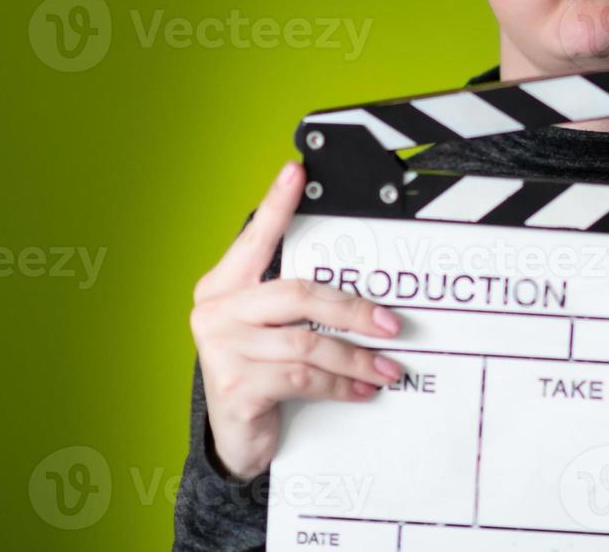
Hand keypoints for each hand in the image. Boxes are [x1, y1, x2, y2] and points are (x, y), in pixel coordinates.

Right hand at [190, 160, 404, 480]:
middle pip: (297, 295)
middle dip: (353, 309)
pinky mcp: (237, 386)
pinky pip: (303, 378)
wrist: (233, 437)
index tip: (296, 172)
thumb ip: (292, 304)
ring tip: (386, 368)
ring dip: (355, 358)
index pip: (255, 239)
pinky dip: (341, 384)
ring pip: (307, 344)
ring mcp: (223, 349)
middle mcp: (217, 311)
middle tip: (392, 324)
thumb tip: (357, 291)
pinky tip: (361, 389)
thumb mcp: (268, 330)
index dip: (276, 204)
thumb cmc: (257, 371)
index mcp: (223, 286)